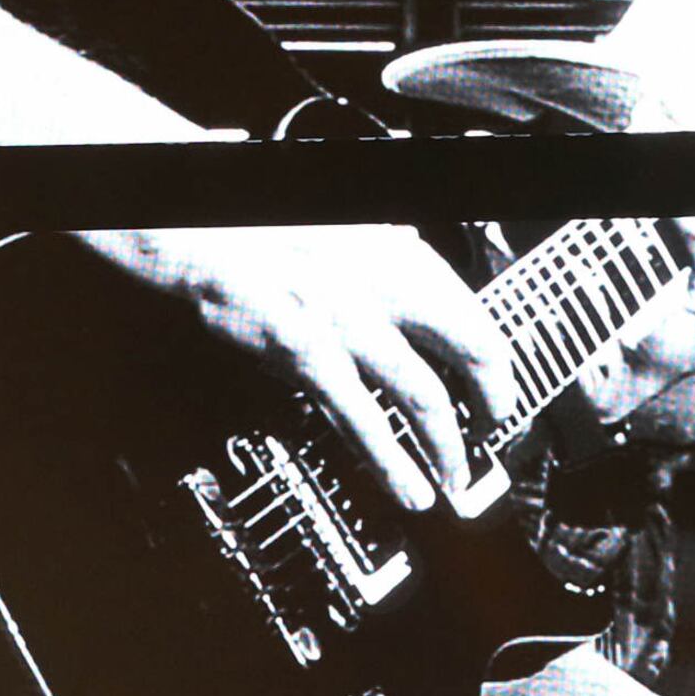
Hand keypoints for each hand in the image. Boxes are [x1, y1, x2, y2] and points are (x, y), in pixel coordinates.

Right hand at [76, 224, 518, 513]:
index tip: (499, 380)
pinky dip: (390, 460)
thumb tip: (402, 245)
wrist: (195, 215)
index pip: (469, 309)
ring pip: (422, 395)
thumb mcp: (334, 210)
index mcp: (395, 245)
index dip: (495, 356)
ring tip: (455, 479)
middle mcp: (383, 280)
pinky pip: (361, 418)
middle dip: (490, 401)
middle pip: (466, 349)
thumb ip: (376, 236)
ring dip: (446, 445)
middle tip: (493, 432)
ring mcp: (347, 320)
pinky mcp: (306, 353)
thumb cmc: (252, 209)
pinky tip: (407, 486)